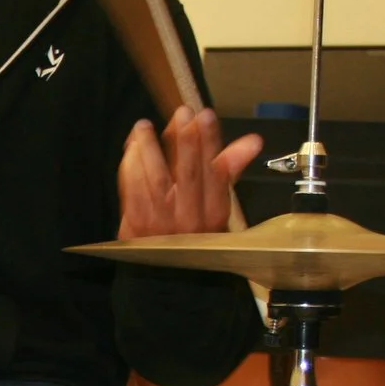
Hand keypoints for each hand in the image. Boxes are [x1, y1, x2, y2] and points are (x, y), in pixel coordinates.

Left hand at [117, 106, 262, 239]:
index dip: (210, 143)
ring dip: (150, 149)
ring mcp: (162, 224)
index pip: (216, 173)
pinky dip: (131, 168)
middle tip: (182, 113)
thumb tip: (253, 141)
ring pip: (156, 180)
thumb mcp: (215, 204)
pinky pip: (133, 192)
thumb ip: (229, 170)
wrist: (164, 272)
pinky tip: (131, 149)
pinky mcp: (136, 227)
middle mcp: (191, 220)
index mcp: (215, 214)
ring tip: (144, 126)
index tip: (205, 116)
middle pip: (189, 174)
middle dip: (186, 140)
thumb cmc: (192, 231)